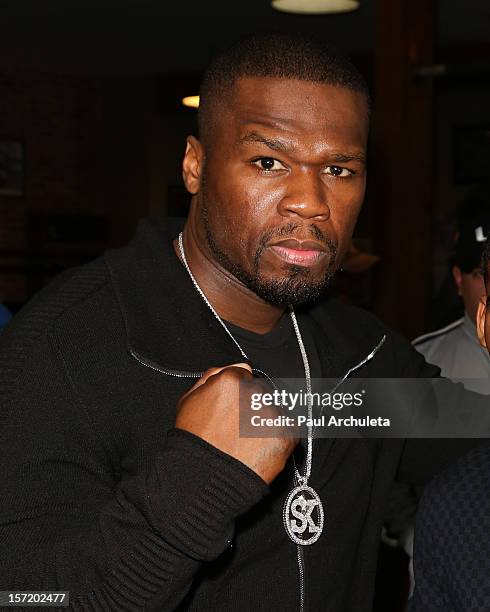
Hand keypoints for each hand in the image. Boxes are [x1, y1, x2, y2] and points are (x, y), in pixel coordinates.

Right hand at [175, 364, 296, 483]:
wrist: (204, 480)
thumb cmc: (193, 443)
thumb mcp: (188, 401)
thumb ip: (212, 377)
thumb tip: (238, 366)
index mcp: (231, 380)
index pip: (244, 375)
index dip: (237, 394)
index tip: (233, 410)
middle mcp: (255, 393)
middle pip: (261, 392)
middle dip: (253, 407)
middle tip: (238, 429)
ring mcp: (273, 414)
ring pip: (275, 411)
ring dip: (266, 423)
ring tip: (247, 443)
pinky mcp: (287, 435)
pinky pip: (288, 431)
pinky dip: (278, 440)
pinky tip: (259, 450)